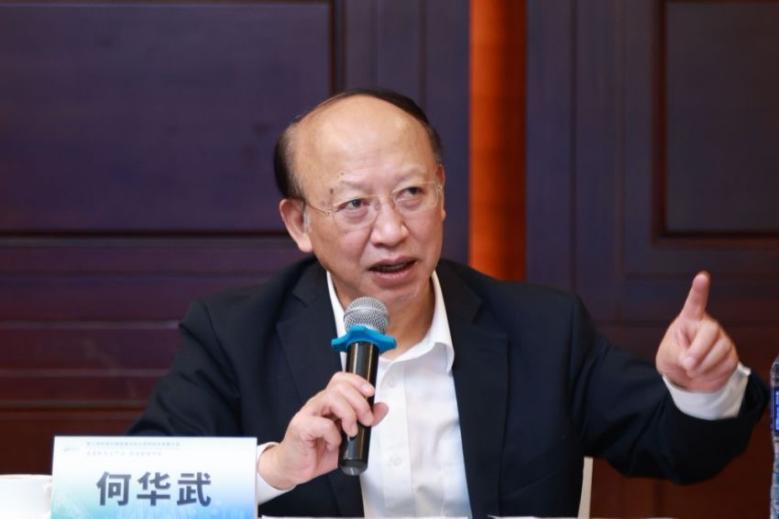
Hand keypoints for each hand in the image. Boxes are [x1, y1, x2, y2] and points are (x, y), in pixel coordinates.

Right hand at [257, 372, 387, 489]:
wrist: (294, 468)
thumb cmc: (317, 452)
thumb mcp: (347, 438)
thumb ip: (365, 422)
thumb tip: (381, 407)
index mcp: (328, 403)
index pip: (341, 379)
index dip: (357, 381)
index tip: (370, 392)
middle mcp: (318, 404)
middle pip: (340, 387)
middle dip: (359, 402)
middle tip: (365, 420)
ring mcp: (308, 414)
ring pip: (331, 398)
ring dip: (348, 414)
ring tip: (351, 432)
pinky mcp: (301, 427)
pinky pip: (322, 424)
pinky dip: (334, 435)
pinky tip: (334, 444)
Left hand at [655, 271, 738, 391]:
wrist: (686, 378)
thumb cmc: (674, 358)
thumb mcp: (667, 355)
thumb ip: (677, 355)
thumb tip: (691, 362)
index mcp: (688, 320)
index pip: (694, 303)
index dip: (699, 290)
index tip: (702, 277)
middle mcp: (707, 326)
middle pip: (711, 332)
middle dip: (698, 351)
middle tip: (687, 365)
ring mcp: (722, 339)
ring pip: (719, 350)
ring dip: (703, 366)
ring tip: (692, 370)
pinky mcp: (731, 354)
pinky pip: (726, 364)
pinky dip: (711, 373)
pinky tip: (704, 372)